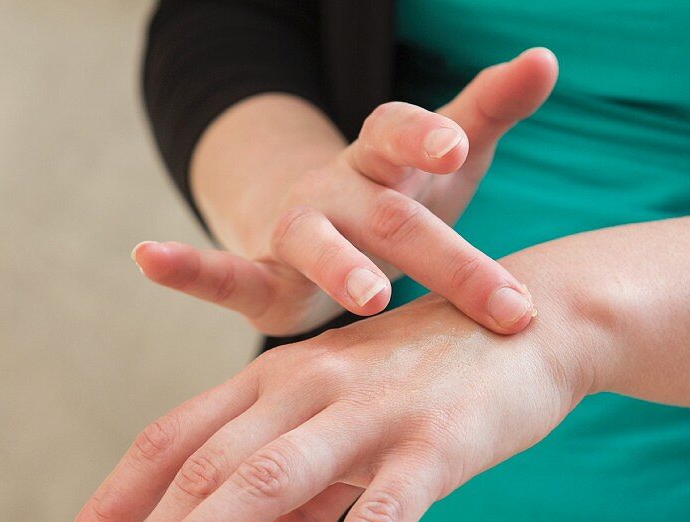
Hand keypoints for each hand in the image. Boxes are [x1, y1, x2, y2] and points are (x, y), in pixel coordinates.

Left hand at [55, 280, 592, 521]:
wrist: (535, 319)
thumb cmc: (431, 377)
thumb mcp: (350, 437)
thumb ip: (299, 507)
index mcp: (279, 379)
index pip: (177, 439)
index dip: (120, 497)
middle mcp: (309, 386)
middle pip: (206, 465)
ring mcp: (371, 409)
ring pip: (268, 478)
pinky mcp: (437, 440)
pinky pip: (382, 510)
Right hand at [134, 48, 557, 335]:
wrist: (324, 226)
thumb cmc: (399, 193)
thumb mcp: (446, 157)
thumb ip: (487, 109)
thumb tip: (545, 56)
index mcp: (385, 160)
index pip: (399, 135)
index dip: (422, 135)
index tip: (451, 146)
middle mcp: (339, 190)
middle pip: (390, 215)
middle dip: (445, 257)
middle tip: (495, 296)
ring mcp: (296, 233)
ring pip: (314, 245)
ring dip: (337, 266)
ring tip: (368, 296)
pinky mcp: (261, 280)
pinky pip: (220, 275)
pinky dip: (183, 267)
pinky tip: (145, 256)